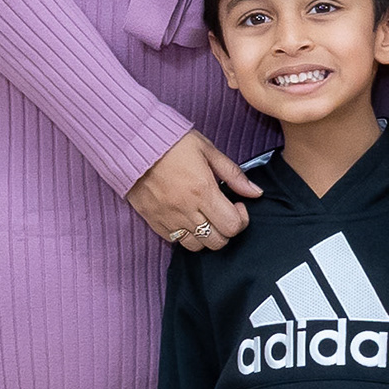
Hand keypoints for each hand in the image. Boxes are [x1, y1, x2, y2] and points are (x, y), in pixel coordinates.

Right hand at [130, 129, 263, 252]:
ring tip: (206, 217)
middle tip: (223, 212)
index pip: (232, 226)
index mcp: (203, 190)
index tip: (237, 204)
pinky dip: (185, 236)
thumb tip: (256, 193)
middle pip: (217, 242)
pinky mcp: (153, 220)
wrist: (133, 142)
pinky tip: (188, 218)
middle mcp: (185, 209)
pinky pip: (174, 241)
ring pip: (196, 246)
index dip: (241, 219)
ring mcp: (167, 218)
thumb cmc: (173, 142)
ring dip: (206, 236)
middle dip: (226, 230)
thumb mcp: (208, 150)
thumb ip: (233, 175)